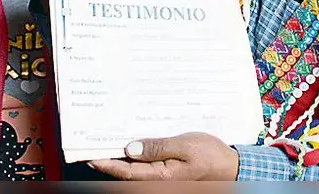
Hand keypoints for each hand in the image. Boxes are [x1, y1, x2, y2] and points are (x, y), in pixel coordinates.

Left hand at [88, 132, 238, 180]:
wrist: (231, 166)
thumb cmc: (211, 156)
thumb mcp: (185, 146)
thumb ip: (157, 147)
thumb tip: (130, 149)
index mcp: (161, 176)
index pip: (125, 172)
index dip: (105, 163)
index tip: (88, 154)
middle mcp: (158, 178)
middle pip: (125, 171)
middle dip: (108, 158)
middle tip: (89, 143)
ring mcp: (162, 176)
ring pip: (134, 168)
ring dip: (119, 156)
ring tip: (104, 140)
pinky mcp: (166, 170)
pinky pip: (145, 164)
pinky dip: (134, 154)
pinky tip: (129, 142)